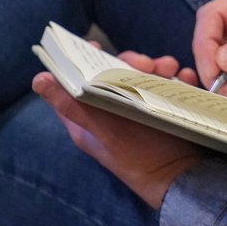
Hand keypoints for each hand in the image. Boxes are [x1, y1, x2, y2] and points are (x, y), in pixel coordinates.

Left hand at [33, 50, 202, 208]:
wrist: (185, 180)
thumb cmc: (141, 160)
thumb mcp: (105, 132)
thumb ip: (73, 105)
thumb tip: (39, 79)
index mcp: (90, 119)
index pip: (76, 85)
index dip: (81, 62)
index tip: (97, 46)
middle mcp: (113, 113)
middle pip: (114, 74)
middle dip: (132, 63)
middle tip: (149, 64)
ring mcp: (140, 111)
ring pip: (143, 77)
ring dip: (159, 67)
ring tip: (173, 69)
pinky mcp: (164, 111)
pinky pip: (168, 86)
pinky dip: (178, 78)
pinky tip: (187, 78)